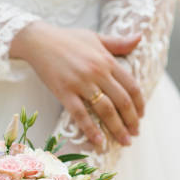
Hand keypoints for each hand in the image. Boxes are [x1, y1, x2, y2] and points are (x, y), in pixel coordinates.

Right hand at [10, 21, 144, 146]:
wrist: (38, 40)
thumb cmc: (67, 39)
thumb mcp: (96, 38)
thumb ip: (118, 42)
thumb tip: (140, 38)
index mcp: (107, 60)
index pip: (131, 86)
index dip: (139, 104)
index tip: (140, 116)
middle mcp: (97, 72)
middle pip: (122, 101)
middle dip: (131, 121)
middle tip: (135, 134)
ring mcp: (81, 83)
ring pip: (106, 110)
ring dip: (117, 128)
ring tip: (124, 141)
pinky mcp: (64, 92)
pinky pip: (80, 114)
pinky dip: (91, 129)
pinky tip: (99, 141)